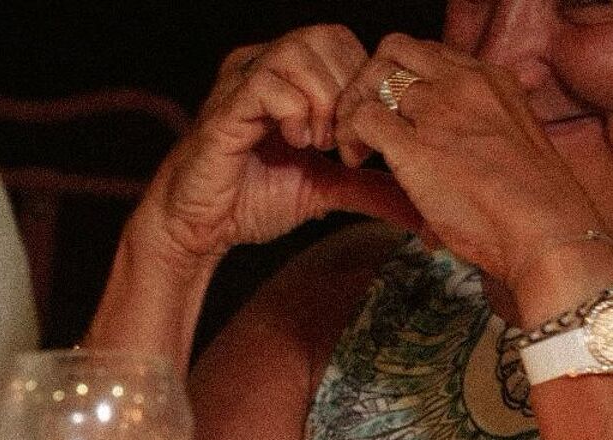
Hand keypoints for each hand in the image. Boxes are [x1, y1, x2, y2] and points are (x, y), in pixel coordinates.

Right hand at [141, 25, 422, 269]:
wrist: (198, 228)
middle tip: (338, 139)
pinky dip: (294, 112)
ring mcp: (241, 80)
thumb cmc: (250, 202)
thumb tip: (416, 206)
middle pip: (326, 36)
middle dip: (345, 89)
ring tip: (315, 142)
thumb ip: (367, 187)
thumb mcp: (323, 190)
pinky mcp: (225, 106)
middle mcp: (263, 66)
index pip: (343, 43)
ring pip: (300, 50)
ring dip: (322, 99)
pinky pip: (269, 83)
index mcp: (287, 76)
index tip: (355, 136)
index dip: (360, 83)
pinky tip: (293, 142)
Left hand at [334, 34, 605, 292]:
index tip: (395, 114)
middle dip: (368, 84)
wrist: (543, 226)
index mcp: (489, 80)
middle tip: (362, 124)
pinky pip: (364, 118)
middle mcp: (461, 84)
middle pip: (394, 53)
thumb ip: (484, 134)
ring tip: (357, 147)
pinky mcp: (416, 146)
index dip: (400, 81)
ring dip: (353, 110)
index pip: (428, 54)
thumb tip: (459, 155)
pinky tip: (355, 161)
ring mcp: (438, 111)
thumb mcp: (511, 145)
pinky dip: (349, 136)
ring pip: (373, 80)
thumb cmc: (531, 204)